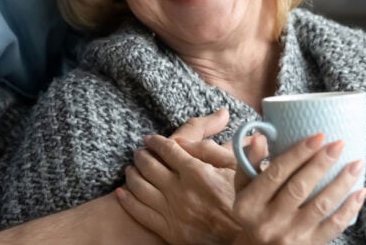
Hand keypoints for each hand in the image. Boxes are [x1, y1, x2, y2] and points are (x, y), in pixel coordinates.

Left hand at [115, 109, 239, 243]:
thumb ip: (211, 149)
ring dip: (132, 174)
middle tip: (139, 151)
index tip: (150, 139)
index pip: (168, 149)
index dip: (155, 141)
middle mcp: (181, 191)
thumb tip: (197, 130)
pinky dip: (127, 200)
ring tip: (131, 168)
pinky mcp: (169, 230)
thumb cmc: (241, 199)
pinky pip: (140, 212)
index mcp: (197, 172)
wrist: (242, 239)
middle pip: (149, 166)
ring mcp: (173, 211)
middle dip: (141, 155)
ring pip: (140, 187)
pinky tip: (123, 191)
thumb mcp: (235, 167)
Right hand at [232, 133, 365, 244]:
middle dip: (321, 163)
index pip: (276, 173)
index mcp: (249, 204)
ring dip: (341, 183)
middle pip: (299, 188)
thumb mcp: (242, 188)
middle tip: (338, 144)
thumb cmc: (253, 212)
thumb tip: (260, 137)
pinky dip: (350, 208)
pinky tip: (360, 191)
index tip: (317, 136)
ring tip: (356, 164)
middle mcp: (268, 222)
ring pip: (321, 206)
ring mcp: (290, 235)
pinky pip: (334, 226)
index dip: (298, 153)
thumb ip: (249, 162)